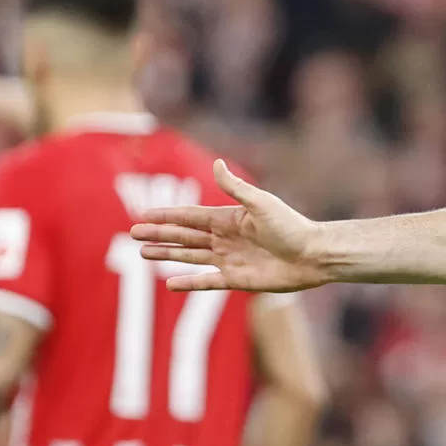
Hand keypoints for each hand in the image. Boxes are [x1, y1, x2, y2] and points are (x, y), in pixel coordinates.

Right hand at [131, 160, 329, 292]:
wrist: (314, 256)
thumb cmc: (292, 227)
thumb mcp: (261, 204)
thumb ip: (235, 188)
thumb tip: (217, 163)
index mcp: (230, 218)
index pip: (190, 216)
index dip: (167, 216)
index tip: (144, 215)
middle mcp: (227, 239)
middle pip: (185, 236)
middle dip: (159, 234)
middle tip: (132, 234)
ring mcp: (231, 260)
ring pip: (190, 257)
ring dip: (167, 255)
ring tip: (143, 253)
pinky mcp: (238, 280)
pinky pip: (207, 281)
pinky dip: (189, 282)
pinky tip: (168, 282)